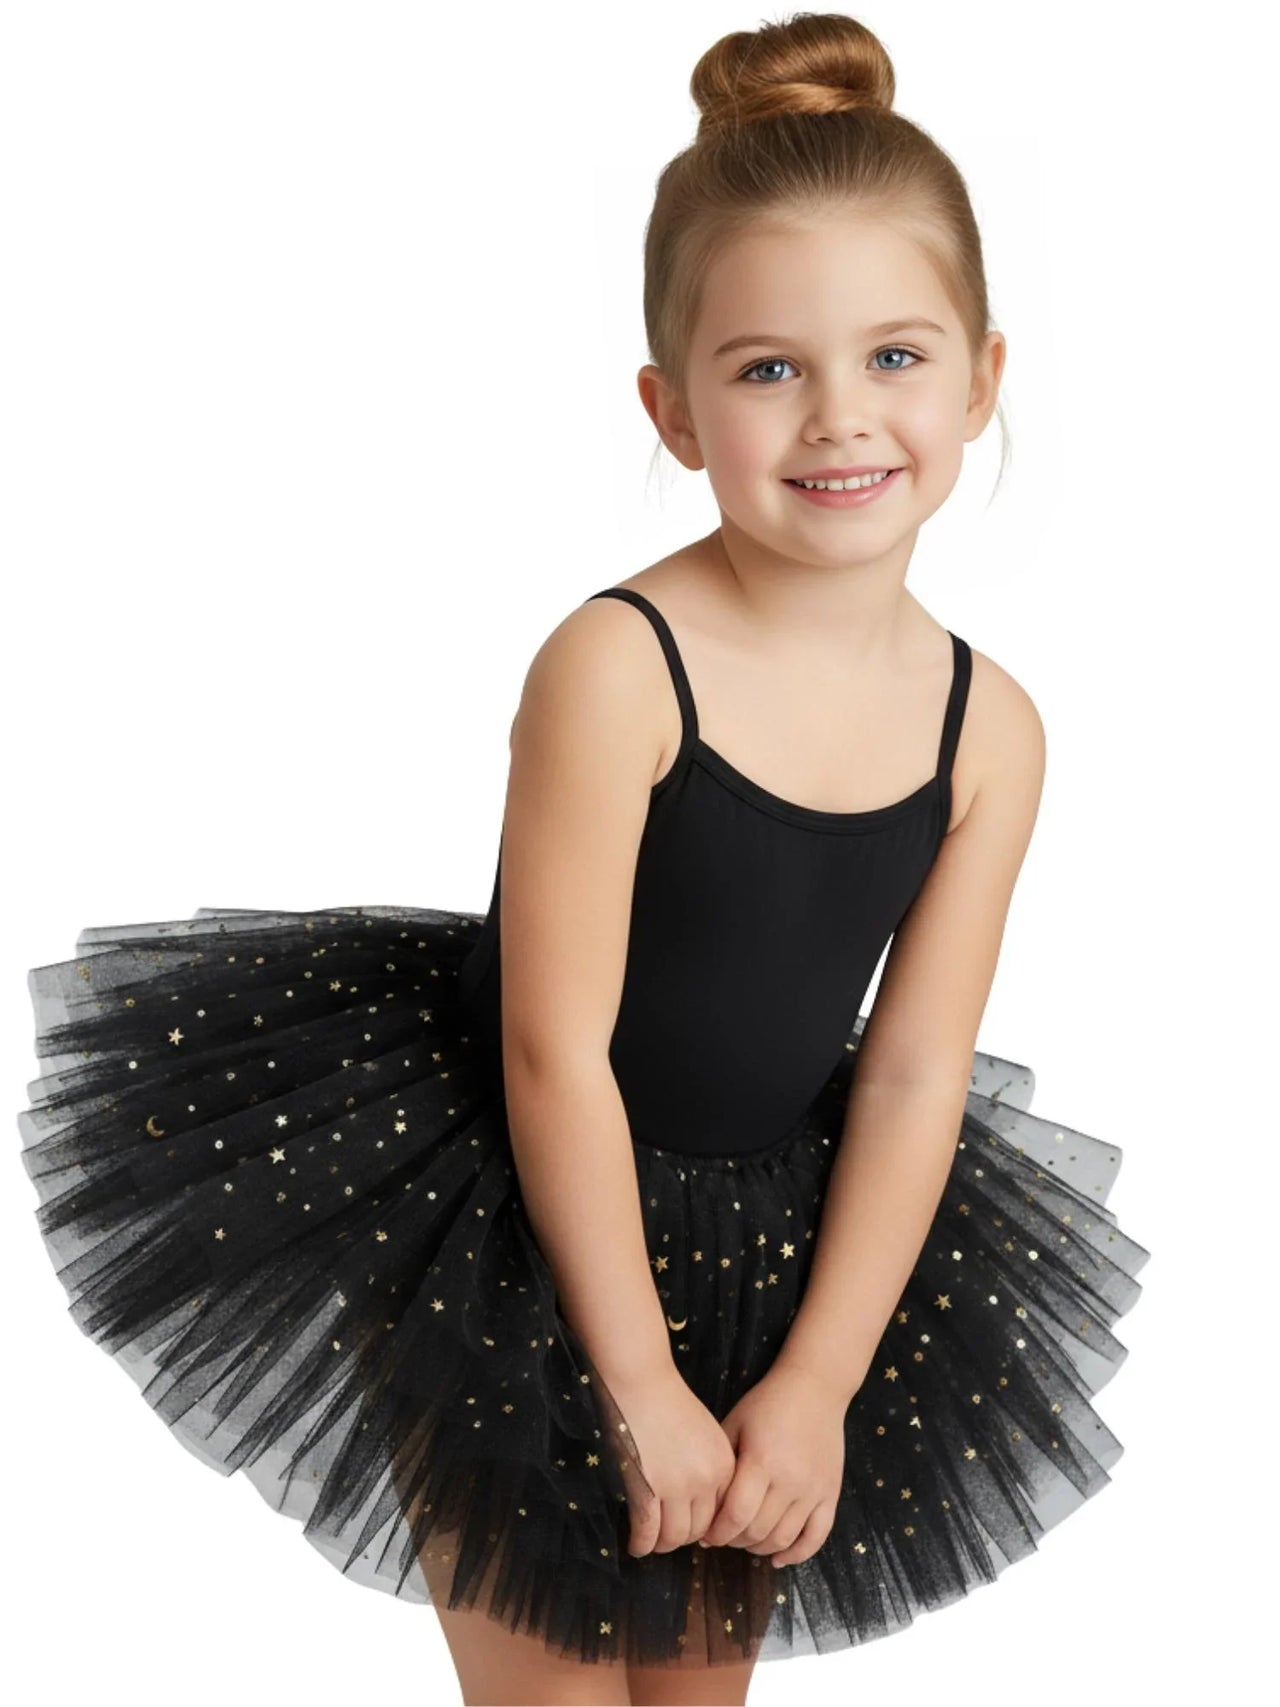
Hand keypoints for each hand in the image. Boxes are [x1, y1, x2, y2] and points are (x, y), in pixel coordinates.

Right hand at [604, 1365, 737, 1557]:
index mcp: (724, 1466)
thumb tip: (701, 1506)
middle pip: (699, 1530)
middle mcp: (706, 1480)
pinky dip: (641, 1544)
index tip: (689, 1527)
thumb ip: (711, 1467)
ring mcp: (677, 1487)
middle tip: (666, 1536)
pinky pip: (647, 1533)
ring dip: (661, 1544)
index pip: (721, 1515)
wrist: (641, 1382)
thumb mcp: (706, 1434)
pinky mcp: (648, 1490)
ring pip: (674, 1537)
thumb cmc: (670, 1403)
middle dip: (682, 1537)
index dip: (704, 1526)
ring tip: (651, 1542)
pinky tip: (635, 1545)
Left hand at [696, 1363, 848, 1567]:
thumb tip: (704, 1505)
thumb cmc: (767, 1403)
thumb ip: (721, 1464)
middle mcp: (790, 1480)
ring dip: (760, 1548)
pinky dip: (797, 1554)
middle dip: (734, 1541)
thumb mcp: (735, 1424)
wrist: (815, 1388)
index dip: (718, 1533)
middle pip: (758, 1531)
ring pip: (784, 1539)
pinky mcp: (831, 1494)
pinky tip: (779, 1558)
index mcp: (762, 1460)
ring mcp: (814, 1489)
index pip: (736, 1515)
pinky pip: (817, 1537)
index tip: (707, 1535)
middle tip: (724, 1536)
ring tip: (746, 1541)